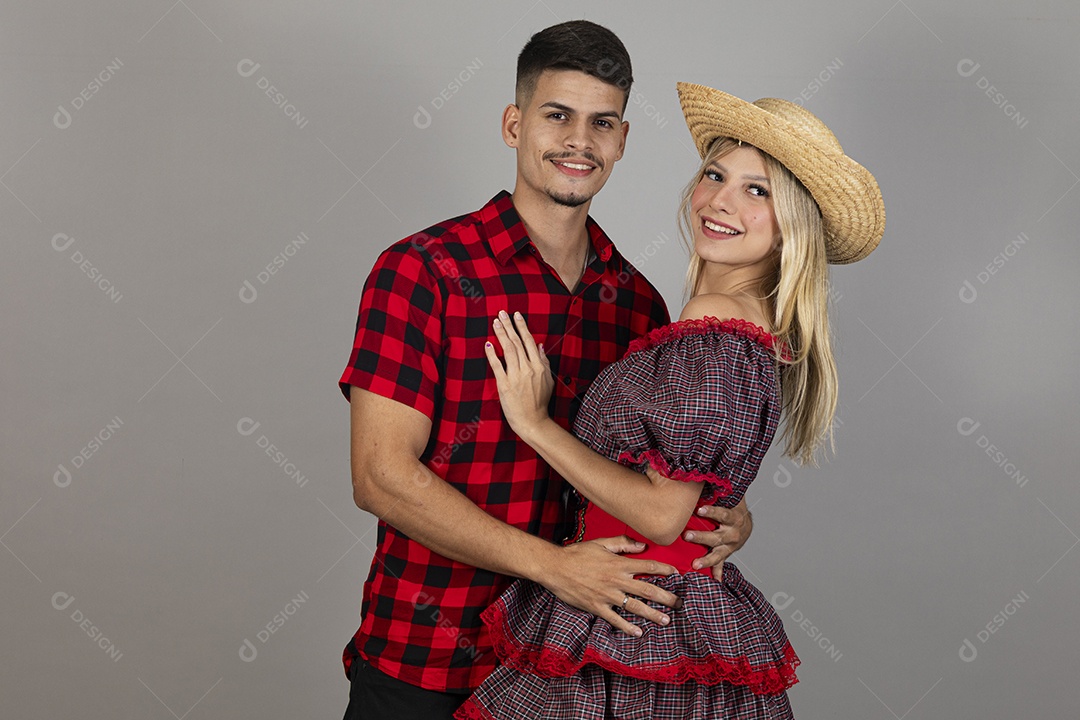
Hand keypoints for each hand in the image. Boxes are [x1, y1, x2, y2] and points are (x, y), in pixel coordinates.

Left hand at [484, 310, 554, 437]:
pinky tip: (488, 344)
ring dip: (501, 334)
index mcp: (539, 366)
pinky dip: (492, 354)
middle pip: (517, 342)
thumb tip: (541, 346)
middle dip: (509, 326)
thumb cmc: (540, 402)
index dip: (522, 327)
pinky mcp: (504, 385)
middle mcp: (528, 369)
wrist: (533, 421)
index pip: (529, 341)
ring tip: (495, 322)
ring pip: (508, 350)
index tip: (516, 315)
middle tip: (501, 313)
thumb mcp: (548, 380)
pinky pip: (497, 366)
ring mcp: (516, 376)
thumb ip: (544, 362)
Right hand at [538, 536, 682, 636]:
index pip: (648, 567)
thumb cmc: (577, 553)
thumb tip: (642, 546)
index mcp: (619, 563)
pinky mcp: (597, 607)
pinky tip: (638, 632)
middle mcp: (616, 580)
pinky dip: (627, 627)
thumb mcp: (601, 543)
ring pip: (635, 607)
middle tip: (679, 604)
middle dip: (666, 597)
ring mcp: (607, 595)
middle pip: (647, 590)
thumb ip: (622, 543)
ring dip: (653, 614)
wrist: (554, 567)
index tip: (676, 574)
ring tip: (666, 620)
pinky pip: (615, 619)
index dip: (665, 570)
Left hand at [684, 498, 752, 579]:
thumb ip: (713, 490)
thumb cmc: (730, 508)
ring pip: (718, 554)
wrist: (745, 525)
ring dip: (706, 559)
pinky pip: (720, 565)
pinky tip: (713, 582)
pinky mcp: (726, 555)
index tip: (700, 510)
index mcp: (733, 518)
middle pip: (717, 536)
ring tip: (695, 564)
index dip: (712, 512)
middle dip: (702, 537)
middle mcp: (733, 533)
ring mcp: (730, 546)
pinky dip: (716, 574)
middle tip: (687, 535)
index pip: (723, 514)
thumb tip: (694, 475)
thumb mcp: (726, 498)